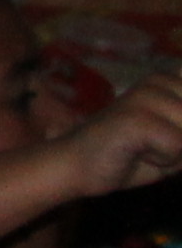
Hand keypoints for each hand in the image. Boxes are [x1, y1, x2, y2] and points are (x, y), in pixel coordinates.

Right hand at [61, 73, 181, 201]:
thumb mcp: (179, 141)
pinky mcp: (134, 117)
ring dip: (179, 153)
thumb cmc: (133, 156)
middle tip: (161, 148)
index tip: (174, 135)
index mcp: (172, 80)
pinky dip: (163, 160)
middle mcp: (160, 80)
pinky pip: (176, 145)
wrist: (76, 168)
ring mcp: (145, 96)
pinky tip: (139, 154)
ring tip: (150, 151)